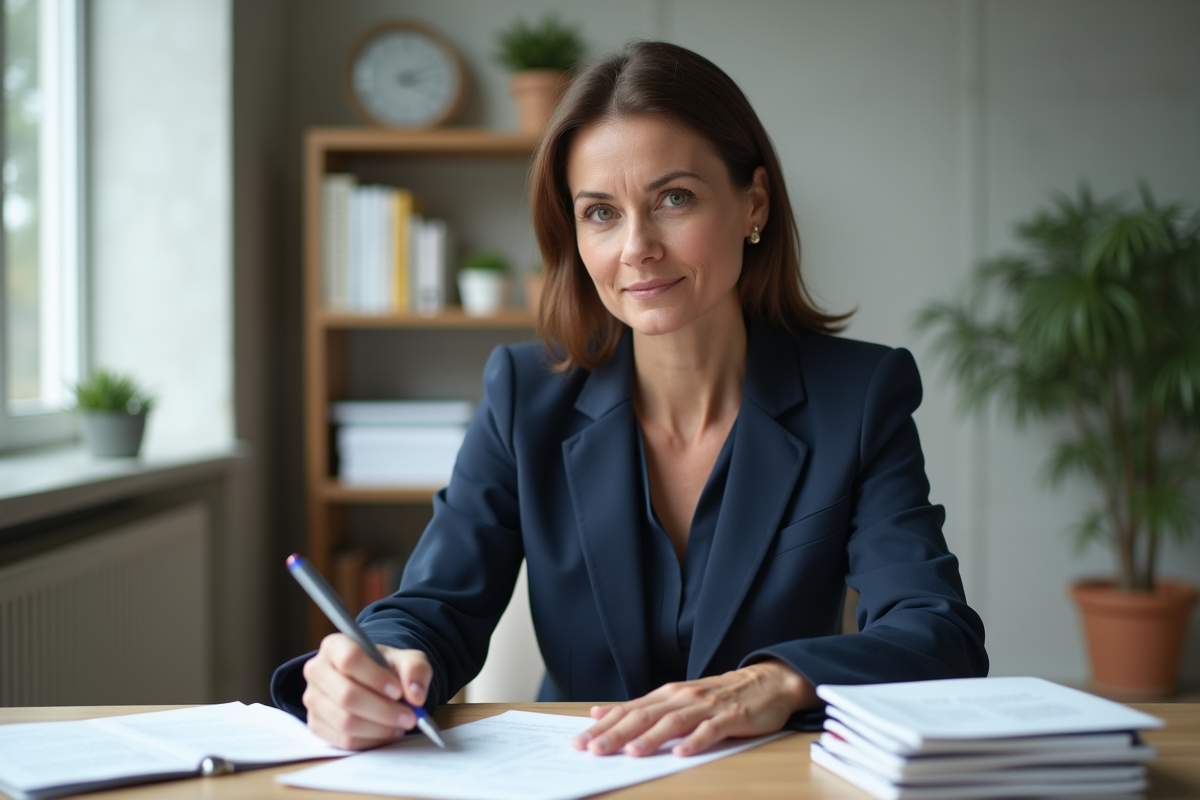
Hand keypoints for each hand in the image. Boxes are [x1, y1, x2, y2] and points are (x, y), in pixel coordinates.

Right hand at [302, 633, 432, 749]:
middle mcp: (317, 670)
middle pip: (347, 695)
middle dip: (383, 710)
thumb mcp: (407, 660)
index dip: (375, 678)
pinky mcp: (316, 724)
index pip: (349, 659)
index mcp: (335, 646)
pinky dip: (370, 741)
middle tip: (409, 717)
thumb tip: (415, 695)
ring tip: (400, 724)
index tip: (399, 691)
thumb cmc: (387, 668)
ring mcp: (313, 699)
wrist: (374, 682)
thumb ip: (415, 670)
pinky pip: (344, 740)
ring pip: (345, 722)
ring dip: (379, 728)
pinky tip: (386, 732)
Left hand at [572, 659, 815, 756]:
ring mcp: (707, 706)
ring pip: (674, 722)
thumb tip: (601, 714)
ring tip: (631, 752)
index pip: (630, 709)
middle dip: (617, 733)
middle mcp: (683, 697)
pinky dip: (695, 741)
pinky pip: (711, 730)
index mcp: (668, 694)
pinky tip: (681, 753)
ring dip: (651, 738)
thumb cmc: (718, 696)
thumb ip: (642, 707)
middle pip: (645, 716)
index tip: (581, 740)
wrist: (766, 682)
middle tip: (594, 749)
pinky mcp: (732, 717)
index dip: (605, 725)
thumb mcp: (677, 698)